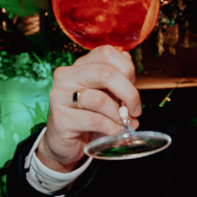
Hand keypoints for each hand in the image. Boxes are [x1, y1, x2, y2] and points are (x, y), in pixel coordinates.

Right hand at [39, 46, 141, 171]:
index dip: (127, 69)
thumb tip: (130, 72)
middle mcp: (66, 76)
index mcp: (80, 65)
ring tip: (124, 124)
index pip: (106, 53)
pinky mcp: (60, 118)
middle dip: (129, 93)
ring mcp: (60, 96)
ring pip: (99, 99)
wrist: (68, 144)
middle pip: (105, 73)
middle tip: (135, 110)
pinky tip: (114, 132)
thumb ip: (118, 80)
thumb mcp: (107, 95)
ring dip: (118, 115)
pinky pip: (94, 120)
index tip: (134, 87)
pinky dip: (111, 128)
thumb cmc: (91, 117)